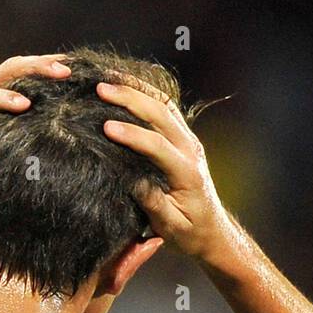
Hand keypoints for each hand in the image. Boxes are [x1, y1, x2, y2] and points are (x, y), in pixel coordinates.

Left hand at [0, 54, 71, 187]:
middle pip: (5, 72)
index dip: (4, 99)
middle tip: (62, 72)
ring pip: (14, 70)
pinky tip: (61, 74)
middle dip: (34, 69)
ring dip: (41, 65)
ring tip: (69, 67)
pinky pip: (18, 80)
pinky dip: (39, 74)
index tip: (25, 105)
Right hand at [97, 78, 233, 259]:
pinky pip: (164, 109)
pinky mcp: (183, 138)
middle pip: (161, 114)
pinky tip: (124, 86)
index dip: (132, 135)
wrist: (211, 230)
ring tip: (108, 79)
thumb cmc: (189, 233)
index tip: (106, 128)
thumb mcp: (170, 226)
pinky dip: (144, 94)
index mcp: (187, 173)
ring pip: (164, 104)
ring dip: (136, 89)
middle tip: (101, 90)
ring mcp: (188, 140)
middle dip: (131, 99)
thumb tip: (132, 182)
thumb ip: (154, 204)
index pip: (158, 146)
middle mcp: (190, 150)